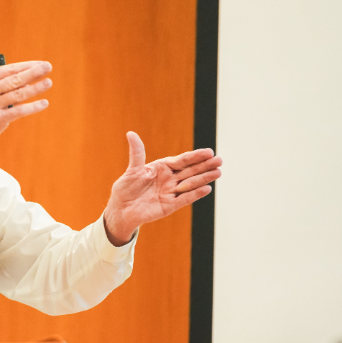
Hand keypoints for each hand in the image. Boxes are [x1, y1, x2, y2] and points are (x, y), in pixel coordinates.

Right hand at [0, 61, 52, 166]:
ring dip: (35, 88)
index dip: (26, 65)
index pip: (8, 69)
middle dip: (33, 72)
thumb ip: (1, 87)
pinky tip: (43, 103)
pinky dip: (33, 107)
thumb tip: (27, 82)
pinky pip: (19, 111)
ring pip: (18, 94)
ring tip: (48, 82)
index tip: (39, 63)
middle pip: (14, 79)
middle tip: (47, 66)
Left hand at [102, 132, 221, 245]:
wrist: (121, 209)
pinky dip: (195, 194)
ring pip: (190, 183)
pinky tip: (207, 188)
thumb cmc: (125, 188)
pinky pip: (185, 199)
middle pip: (190, 171)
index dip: (195, 156)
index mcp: (163, 168)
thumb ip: (137, 153)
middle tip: (219, 160)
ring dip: (204, 178)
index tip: (208, 152)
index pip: (182, 160)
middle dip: (205, 166)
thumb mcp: (132, 169)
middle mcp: (170, 179)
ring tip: (218, 173)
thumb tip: (131, 133)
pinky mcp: (170, 205)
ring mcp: (171, 192)